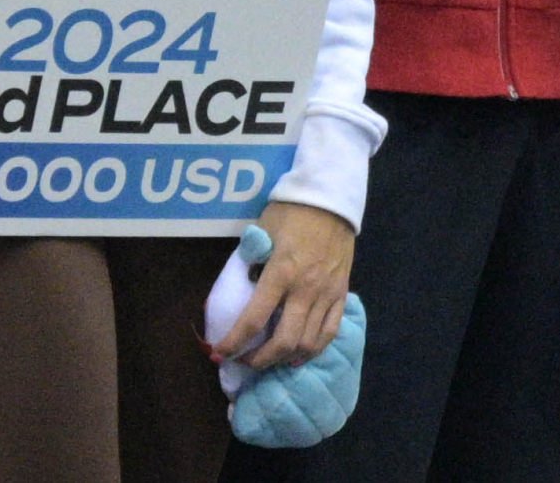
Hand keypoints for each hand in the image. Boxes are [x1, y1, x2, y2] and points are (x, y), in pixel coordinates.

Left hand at [216, 203, 357, 369]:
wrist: (331, 199)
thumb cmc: (291, 212)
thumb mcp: (262, 232)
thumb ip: (251, 261)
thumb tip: (243, 286)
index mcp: (280, 273)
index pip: (253, 320)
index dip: (233, 343)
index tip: (218, 353)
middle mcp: (305, 290)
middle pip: (283, 342)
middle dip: (259, 360)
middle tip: (243, 361)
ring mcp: (327, 294)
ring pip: (307, 343)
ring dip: (284, 359)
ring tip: (269, 360)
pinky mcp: (341, 294)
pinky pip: (329, 332)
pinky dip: (313, 350)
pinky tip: (298, 355)